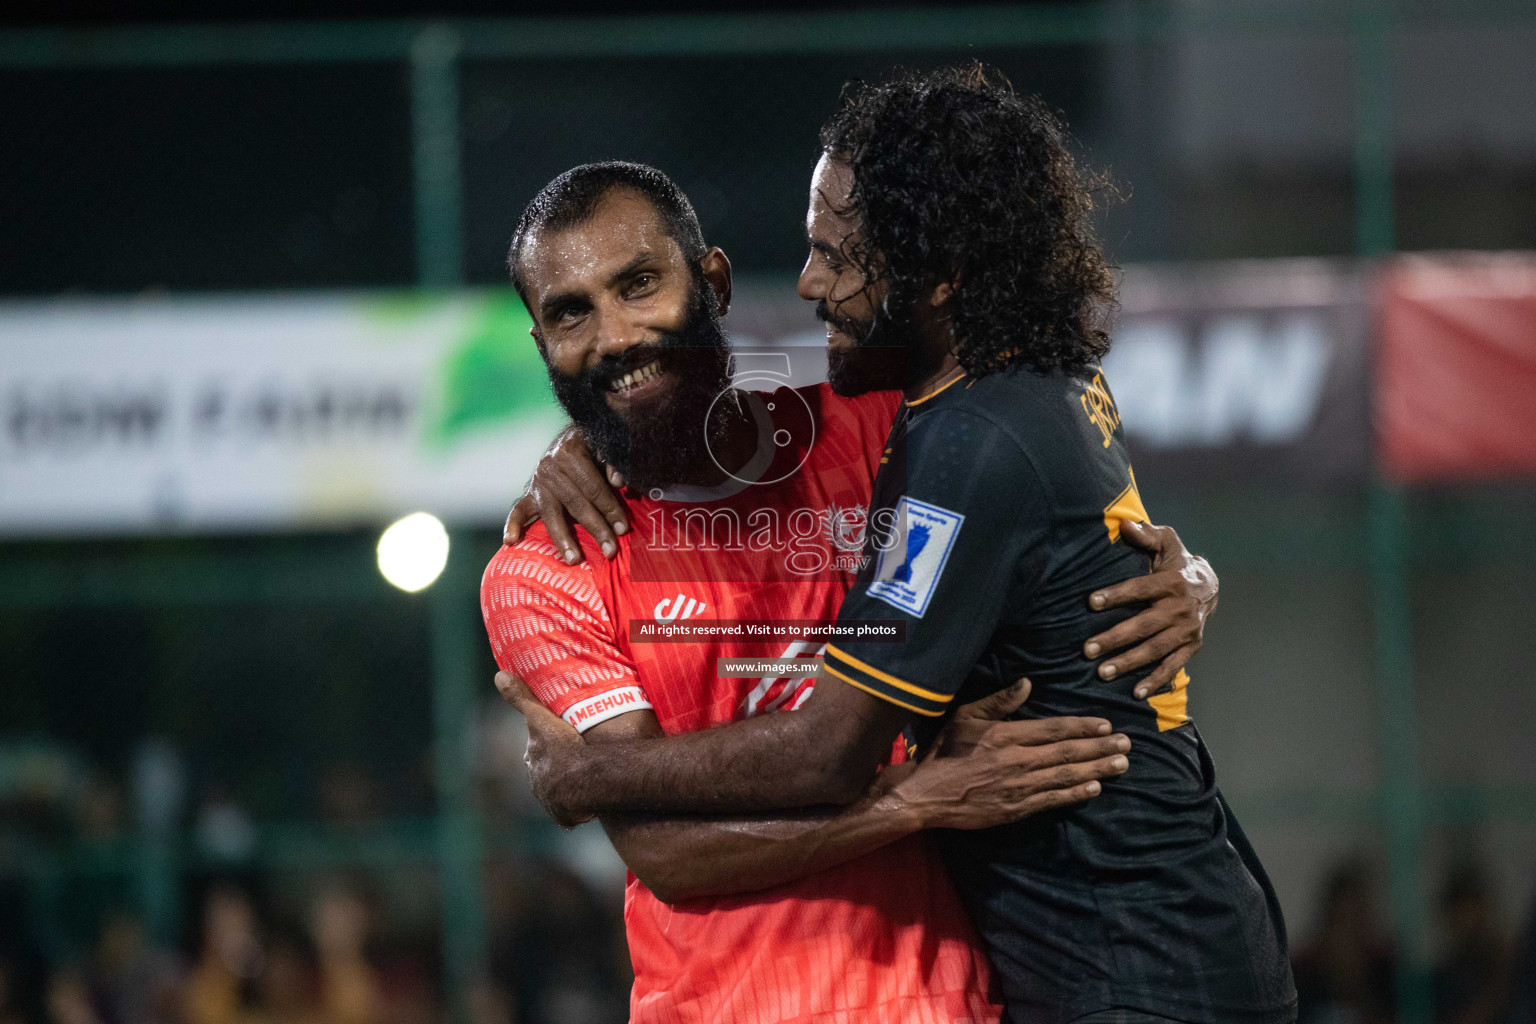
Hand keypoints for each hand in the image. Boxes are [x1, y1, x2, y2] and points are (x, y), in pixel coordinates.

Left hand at [493, 670, 588, 825]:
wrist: (585, 779)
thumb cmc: (565, 746)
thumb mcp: (542, 717)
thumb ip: (521, 697)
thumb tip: (499, 674)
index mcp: (533, 761)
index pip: (539, 752)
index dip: (551, 746)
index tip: (565, 741)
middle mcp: (537, 784)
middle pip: (549, 773)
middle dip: (561, 769)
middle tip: (580, 758)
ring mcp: (551, 803)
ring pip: (561, 794)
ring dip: (571, 789)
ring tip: (589, 779)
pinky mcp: (566, 818)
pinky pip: (573, 813)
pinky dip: (579, 809)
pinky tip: (590, 801)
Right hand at [502, 425, 628, 564]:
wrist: (571, 437)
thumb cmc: (595, 447)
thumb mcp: (606, 447)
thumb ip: (613, 463)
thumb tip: (618, 482)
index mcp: (571, 452)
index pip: (593, 487)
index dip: (610, 508)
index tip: (623, 528)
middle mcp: (550, 467)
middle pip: (575, 503)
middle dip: (595, 528)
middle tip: (610, 550)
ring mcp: (538, 482)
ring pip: (551, 514)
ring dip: (563, 538)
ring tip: (574, 560)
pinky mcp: (530, 493)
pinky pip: (518, 509)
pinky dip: (512, 524)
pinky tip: (510, 541)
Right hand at [888, 678, 1130, 830]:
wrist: (926, 794)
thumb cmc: (945, 752)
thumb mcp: (965, 717)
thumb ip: (998, 702)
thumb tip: (1026, 683)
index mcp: (1007, 736)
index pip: (1054, 729)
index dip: (1083, 727)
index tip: (1107, 724)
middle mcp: (1018, 761)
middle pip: (1068, 753)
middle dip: (1100, 748)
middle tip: (1127, 745)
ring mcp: (1019, 787)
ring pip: (1066, 777)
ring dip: (1097, 770)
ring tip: (1121, 764)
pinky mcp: (1016, 809)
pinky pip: (1053, 800)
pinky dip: (1076, 794)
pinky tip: (1095, 788)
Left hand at [1084, 521, 1217, 698]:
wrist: (1210, 585)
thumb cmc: (1176, 562)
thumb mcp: (1166, 542)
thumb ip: (1146, 535)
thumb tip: (1125, 525)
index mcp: (1173, 582)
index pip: (1140, 589)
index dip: (1116, 595)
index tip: (1090, 603)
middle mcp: (1182, 609)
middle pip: (1144, 626)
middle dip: (1115, 638)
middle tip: (1087, 650)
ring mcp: (1188, 630)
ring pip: (1155, 649)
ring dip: (1129, 662)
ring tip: (1102, 672)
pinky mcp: (1192, 646)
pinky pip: (1173, 666)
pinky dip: (1156, 680)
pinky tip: (1135, 692)